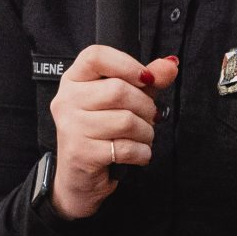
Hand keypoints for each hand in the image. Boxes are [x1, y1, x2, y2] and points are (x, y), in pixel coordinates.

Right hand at [48, 47, 178, 220]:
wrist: (79, 179)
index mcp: (73, 80)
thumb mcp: (122, 102)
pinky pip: (126, 147)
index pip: (96, 56)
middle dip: (145, 107)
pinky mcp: (81, 153)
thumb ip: (146, 81)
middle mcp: (67, 101)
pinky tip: (137, 153)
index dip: (127, 64)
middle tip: (148, 118)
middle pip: (118, 90)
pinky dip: (141, 152)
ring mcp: (72, 127)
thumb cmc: (101, 135)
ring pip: (126, 120)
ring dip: (146, 132)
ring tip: (141, 137)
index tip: (146, 78)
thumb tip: (170, 65)